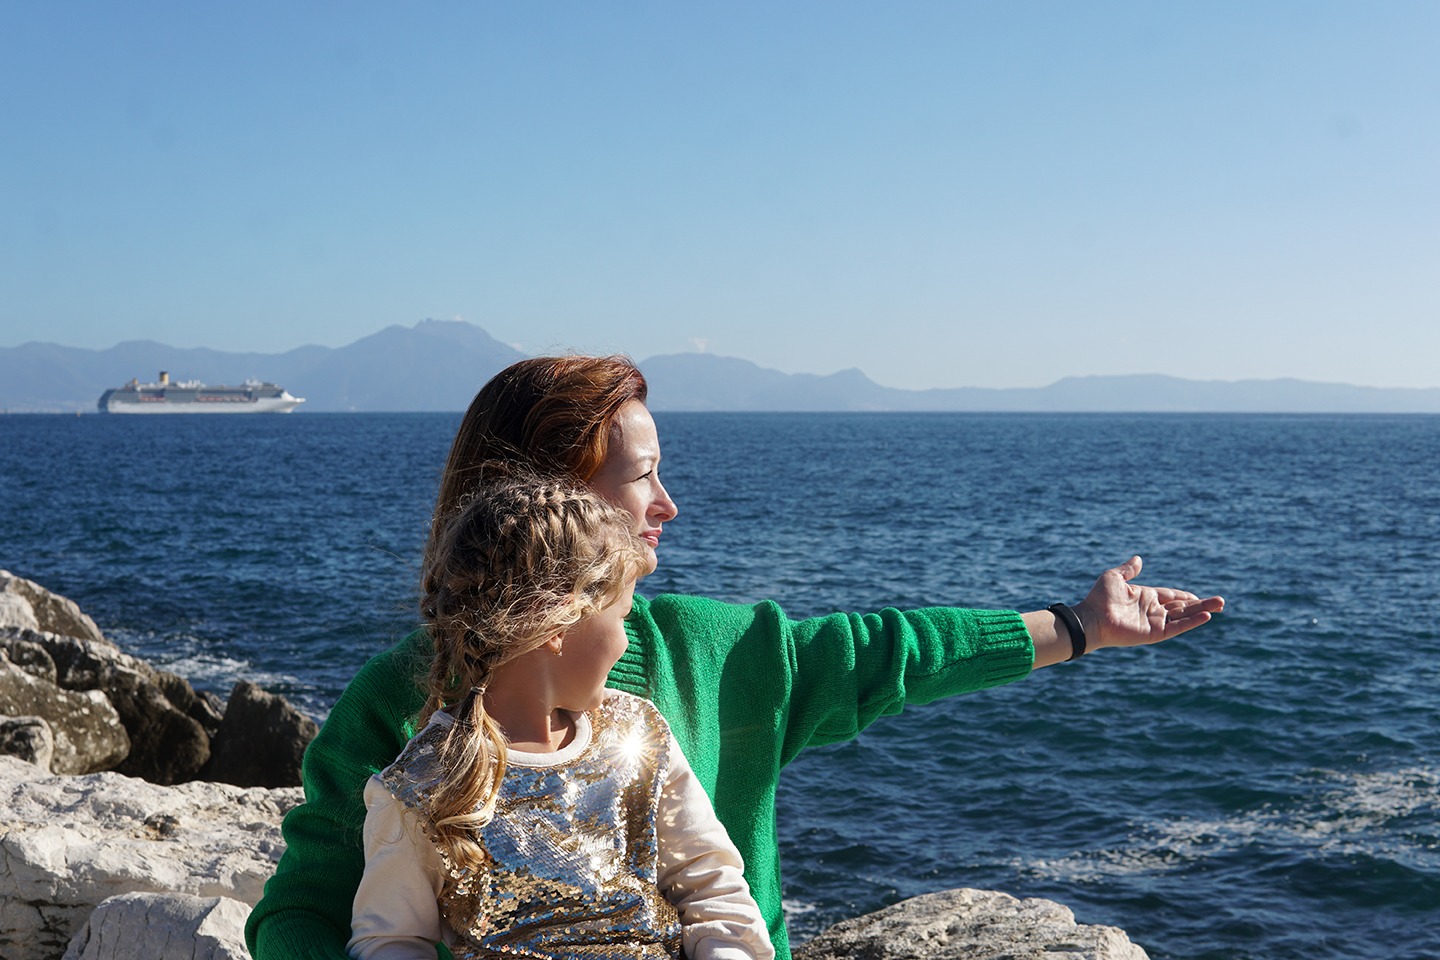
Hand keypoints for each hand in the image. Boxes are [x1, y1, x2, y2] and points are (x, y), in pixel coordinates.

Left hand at [1073, 555, 1223, 650]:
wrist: (1091, 618)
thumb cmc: (1099, 598)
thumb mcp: (1114, 577)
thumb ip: (1128, 570)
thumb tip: (1138, 558)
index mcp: (1144, 597)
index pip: (1170, 596)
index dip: (1184, 596)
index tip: (1198, 596)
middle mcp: (1152, 610)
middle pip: (1182, 606)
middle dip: (1201, 604)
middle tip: (1221, 602)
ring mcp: (1155, 622)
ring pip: (1184, 616)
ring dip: (1202, 611)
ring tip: (1220, 605)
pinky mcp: (1155, 633)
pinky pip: (1177, 627)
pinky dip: (1191, 622)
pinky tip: (1206, 616)